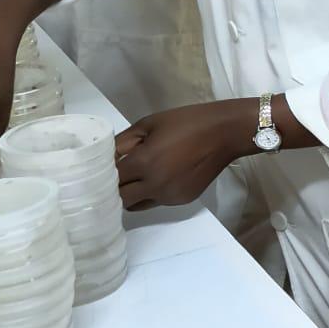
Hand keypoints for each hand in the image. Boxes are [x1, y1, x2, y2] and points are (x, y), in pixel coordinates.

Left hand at [115, 100, 257, 210]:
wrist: (225, 133)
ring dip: (132, 194)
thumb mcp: (149, 123)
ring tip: (139, 177)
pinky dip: (152, 193)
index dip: (103, 173)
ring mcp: (170, 195)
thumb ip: (123, 141)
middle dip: (115, 188)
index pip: (110, 179)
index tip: (103, 167)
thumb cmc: (186, 122)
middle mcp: (155, 184)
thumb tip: (105, 157)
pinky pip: (157, 202)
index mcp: (144, 162)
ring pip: (137, 205)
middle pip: (120, 199)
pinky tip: (163, 176)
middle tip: (118, 175)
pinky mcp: (182, 200)